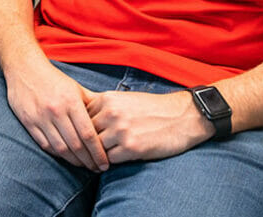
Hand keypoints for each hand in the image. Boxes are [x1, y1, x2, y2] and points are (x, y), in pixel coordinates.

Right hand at [4, 62, 108, 171]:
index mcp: (71, 101)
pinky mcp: (28, 122)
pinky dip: (57, 154)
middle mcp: (56, 111)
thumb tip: (110, 120)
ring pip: (60, 148)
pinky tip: (66, 156)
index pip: (88, 134)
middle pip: (76, 144)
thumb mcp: (76, 88)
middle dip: (88, 161)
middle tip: (96, 168)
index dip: (98, 152)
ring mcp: (41, 117)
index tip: (105, 163)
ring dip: (74, 161)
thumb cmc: (54, 79)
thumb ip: (92, 104)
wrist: (24, 68)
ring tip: (83, 165)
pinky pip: (45, 145)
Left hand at [86, 89, 213, 162]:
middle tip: (83, 152)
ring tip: (94, 160)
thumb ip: (104, 106)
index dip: (81, 127)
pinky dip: (108, 162)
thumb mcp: (124, 99)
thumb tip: (82, 116)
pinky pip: (110, 159)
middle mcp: (111, 113)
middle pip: (86, 132)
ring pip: (96, 147)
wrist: (181, 116)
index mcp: (107, 99)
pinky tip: (109, 163)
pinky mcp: (132, 148)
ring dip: (95, 155)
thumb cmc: (152, 108)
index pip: (82, 115)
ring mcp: (121, 130)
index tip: (80, 135)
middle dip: (85, 142)